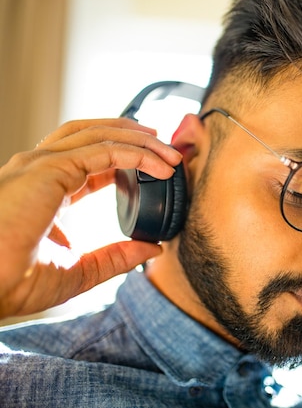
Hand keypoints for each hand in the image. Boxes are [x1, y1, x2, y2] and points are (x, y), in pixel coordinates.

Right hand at [0, 118, 181, 318]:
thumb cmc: (13, 282)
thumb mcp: (79, 271)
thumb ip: (115, 258)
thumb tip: (152, 249)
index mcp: (42, 189)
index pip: (89, 159)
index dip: (125, 157)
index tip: (156, 165)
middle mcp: (39, 169)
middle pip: (94, 135)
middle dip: (135, 138)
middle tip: (168, 150)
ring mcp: (40, 164)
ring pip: (100, 134)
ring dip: (140, 140)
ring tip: (169, 152)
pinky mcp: (49, 168)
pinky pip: (104, 150)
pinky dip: (136, 153)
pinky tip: (159, 165)